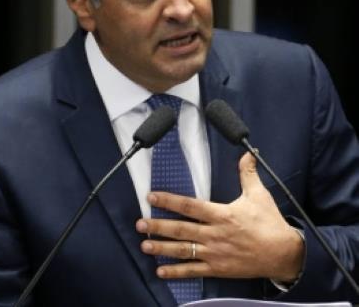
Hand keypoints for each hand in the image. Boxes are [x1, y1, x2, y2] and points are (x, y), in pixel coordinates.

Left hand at [135, 152, 303, 281]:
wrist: (284, 254)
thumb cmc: (270, 223)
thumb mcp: (259, 195)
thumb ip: (248, 173)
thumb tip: (247, 153)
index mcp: (221, 214)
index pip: (189, 206)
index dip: (168, 201)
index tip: (151, 197)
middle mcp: (214, 234)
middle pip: (180, 229)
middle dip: (158, 226)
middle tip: (139, 224)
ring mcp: (215, 253)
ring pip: (183, 250)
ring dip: (162, 248)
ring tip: (144, 245)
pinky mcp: (219, 269)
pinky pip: (194, 271)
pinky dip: (177, 272)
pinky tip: (161, 271)